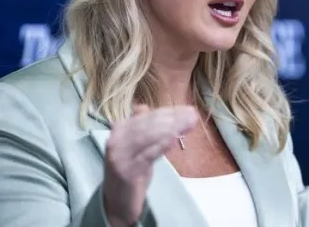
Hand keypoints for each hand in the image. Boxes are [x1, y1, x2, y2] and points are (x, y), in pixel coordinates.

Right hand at [102, 104, 197, 225]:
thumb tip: (145, 107)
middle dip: (172, 118)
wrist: (116, 202)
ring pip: (146, 137)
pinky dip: (160, 145)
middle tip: (192, 115)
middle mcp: (117, 139)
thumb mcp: (137, 147)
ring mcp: (119, 155)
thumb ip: (142, 128)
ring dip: (169, 128)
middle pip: (147, 124)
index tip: (188, 109)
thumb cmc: (131, 171)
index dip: (168, 111)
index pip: (147, 116)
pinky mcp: (125, 171)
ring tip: (187, 124)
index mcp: (120, 129)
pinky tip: (174, 140)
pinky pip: (146, 155)